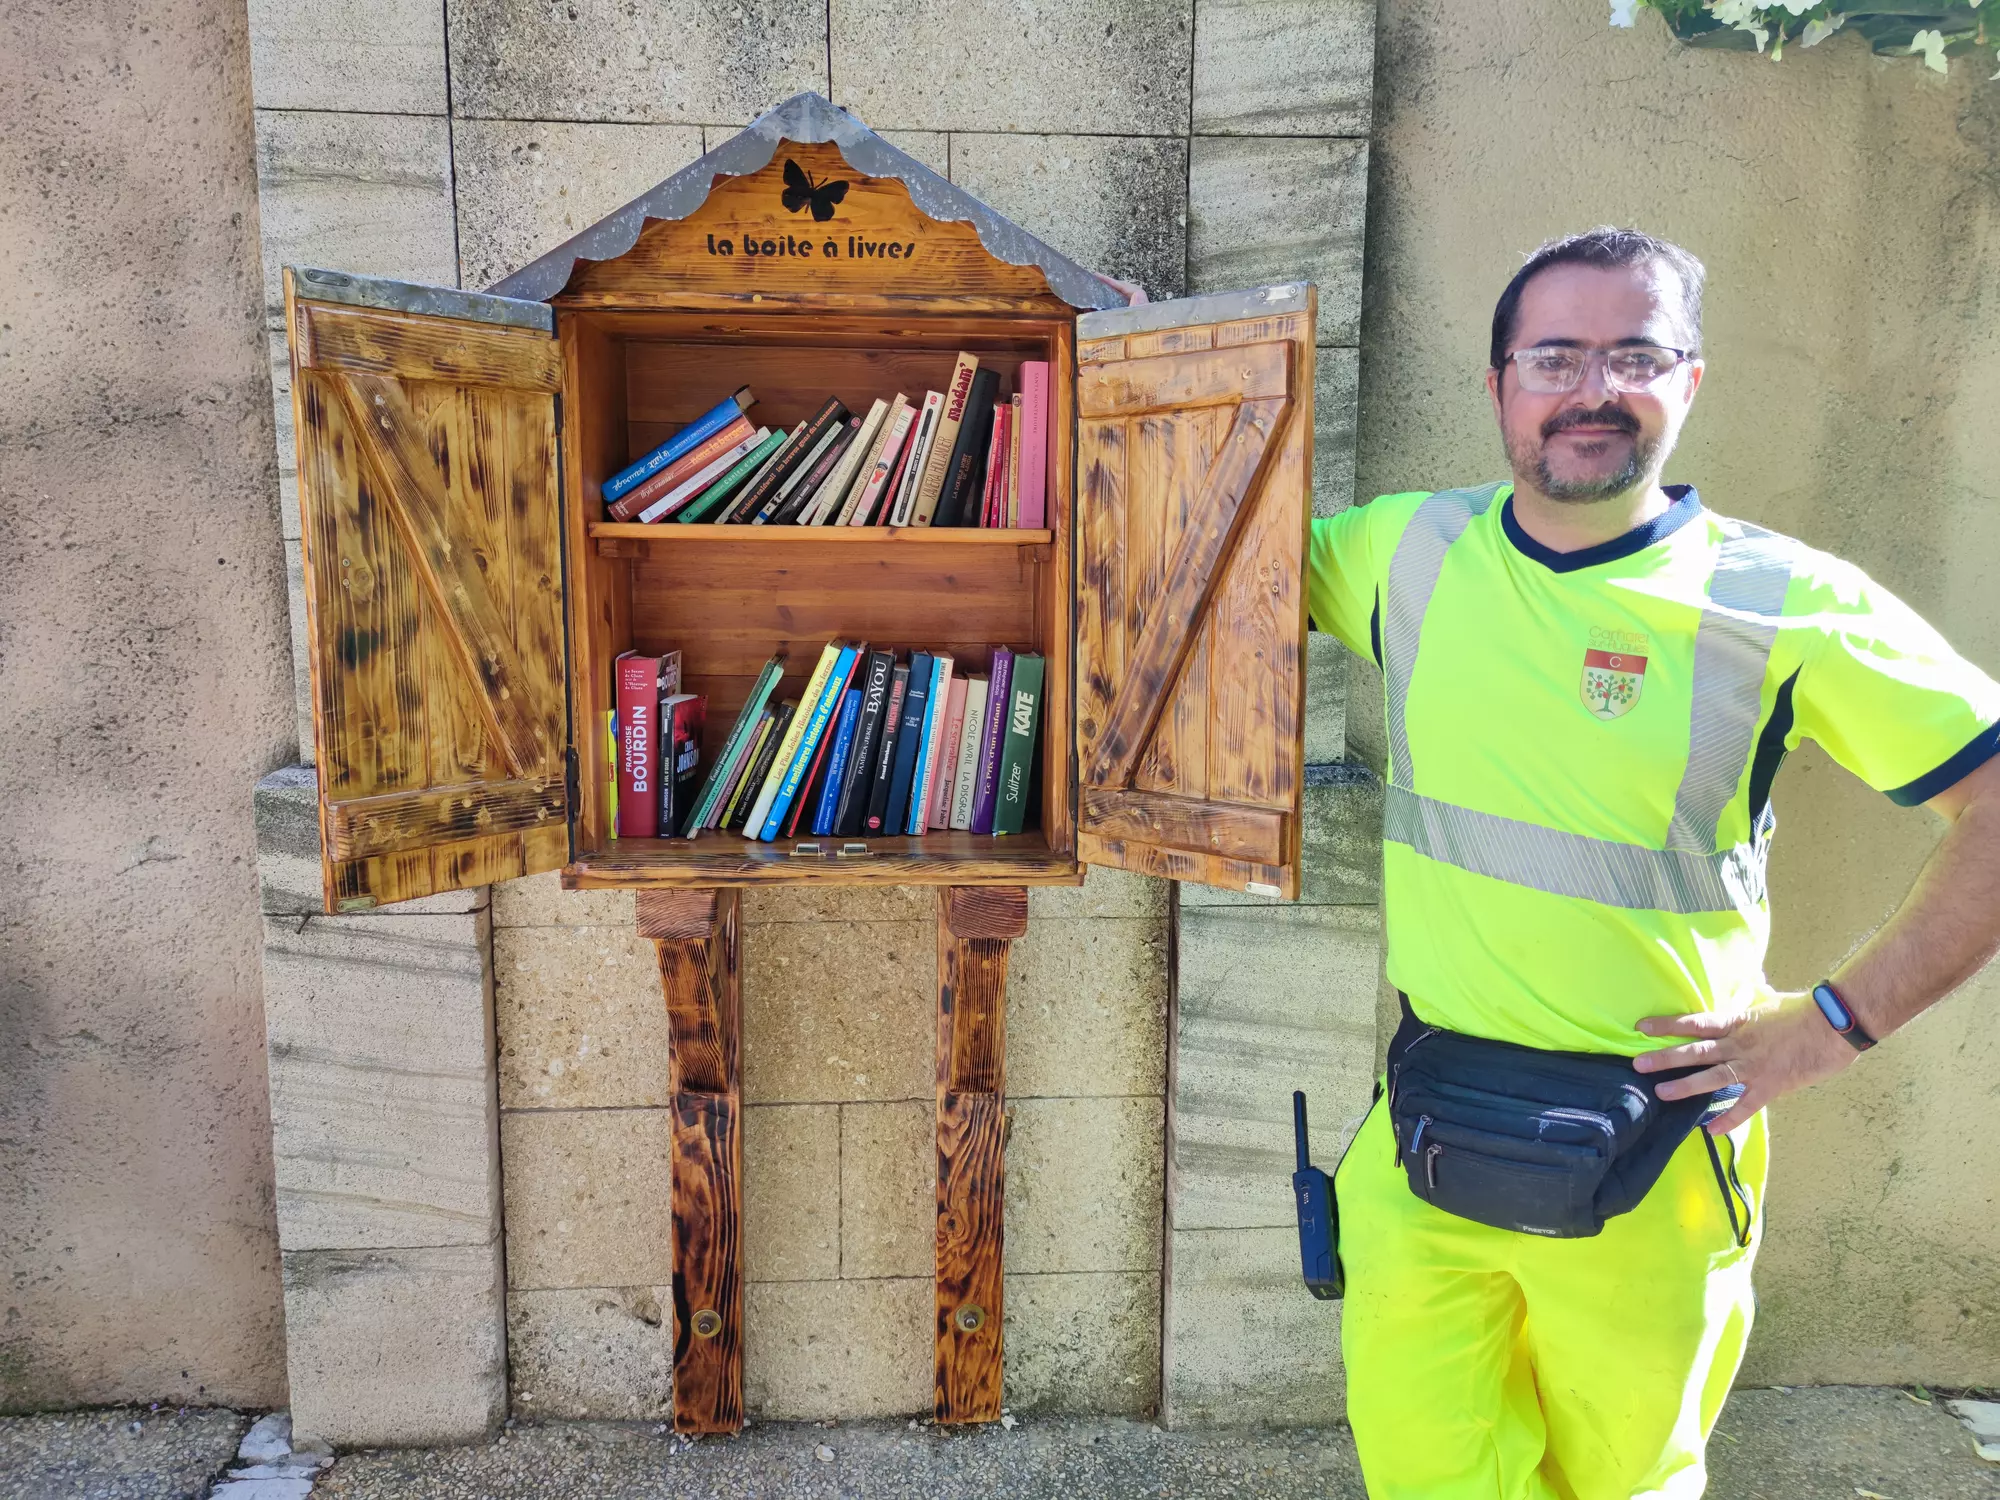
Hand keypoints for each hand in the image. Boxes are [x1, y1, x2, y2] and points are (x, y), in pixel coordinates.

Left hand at [1633, 989, 1857, 1133]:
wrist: (1835, 1025)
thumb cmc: (1805, 1009)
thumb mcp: (1770, 999)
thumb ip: (1754, 998)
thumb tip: (1750, 984)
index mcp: (1737, 1022)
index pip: (1695, 1022)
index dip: (1667, 1025)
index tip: (1642, 1028)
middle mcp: (1739, 1044)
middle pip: (1696, 1051)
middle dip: (1665, 1058)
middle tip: (1638, 1064)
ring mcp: (1754, 1067)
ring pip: (1713, 1078)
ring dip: (1685, 1086)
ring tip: (1660, 1092)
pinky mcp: (1771, 1086)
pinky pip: (1746, 1106)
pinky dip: (1729, 1119)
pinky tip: (1711, 1131)